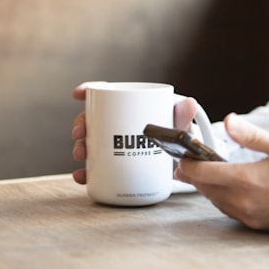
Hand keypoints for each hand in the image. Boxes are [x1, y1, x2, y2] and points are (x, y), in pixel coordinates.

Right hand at [70, 83, 199, 184]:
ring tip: (80, 154)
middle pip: (92, 120)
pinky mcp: (115, 166)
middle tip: (80, 134)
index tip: (79, 93)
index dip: (89, 92)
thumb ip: (182, 116)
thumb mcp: (180, 125)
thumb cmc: (179, 136)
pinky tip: (82, 176)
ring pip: (89, 143)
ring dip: (79, 147)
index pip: (106, 96)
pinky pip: (95, 169)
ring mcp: (114, 146)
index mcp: (129, 108)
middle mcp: (117, 125)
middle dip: (80, 124)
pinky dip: (86, 173)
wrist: (182, 164)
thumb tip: (189, 104)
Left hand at [174, 113, 268, 231]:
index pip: (201, 173)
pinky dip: (222, 197)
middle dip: (194, 174)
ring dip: (208, 186)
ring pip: (214, 200)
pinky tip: (228, 187)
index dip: (186, 163)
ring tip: (207, 172)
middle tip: (189, 162)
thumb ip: (250, 135)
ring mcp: (247, 215)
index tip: (182, 155)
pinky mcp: (253, 224)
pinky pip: (228, 210)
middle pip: (204, 187)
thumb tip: (229, 120)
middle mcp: (242, 201)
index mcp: (246, 179)